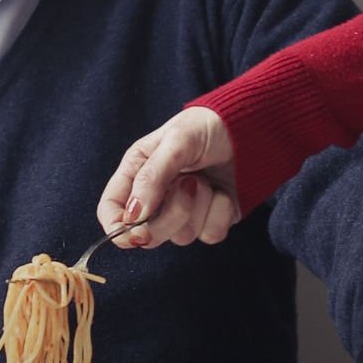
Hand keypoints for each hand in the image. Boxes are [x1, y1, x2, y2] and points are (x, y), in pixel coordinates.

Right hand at [98, 106, 240, 246]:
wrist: (250, 128)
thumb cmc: (206, 126)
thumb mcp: (176, 140)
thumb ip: (152, 176)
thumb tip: (133, 215)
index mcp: (136, 173)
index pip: (111, 210)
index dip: (118, 228)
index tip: (137, 232)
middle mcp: (156, 197)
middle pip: (147, 235)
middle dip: (170, 216)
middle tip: (188, 184)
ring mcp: (184, 212)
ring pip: (182, 236)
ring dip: (198, 207)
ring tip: (205, 179)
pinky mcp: (210, 220)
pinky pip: (210, 235)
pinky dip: (219, 212)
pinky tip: (222, 191)